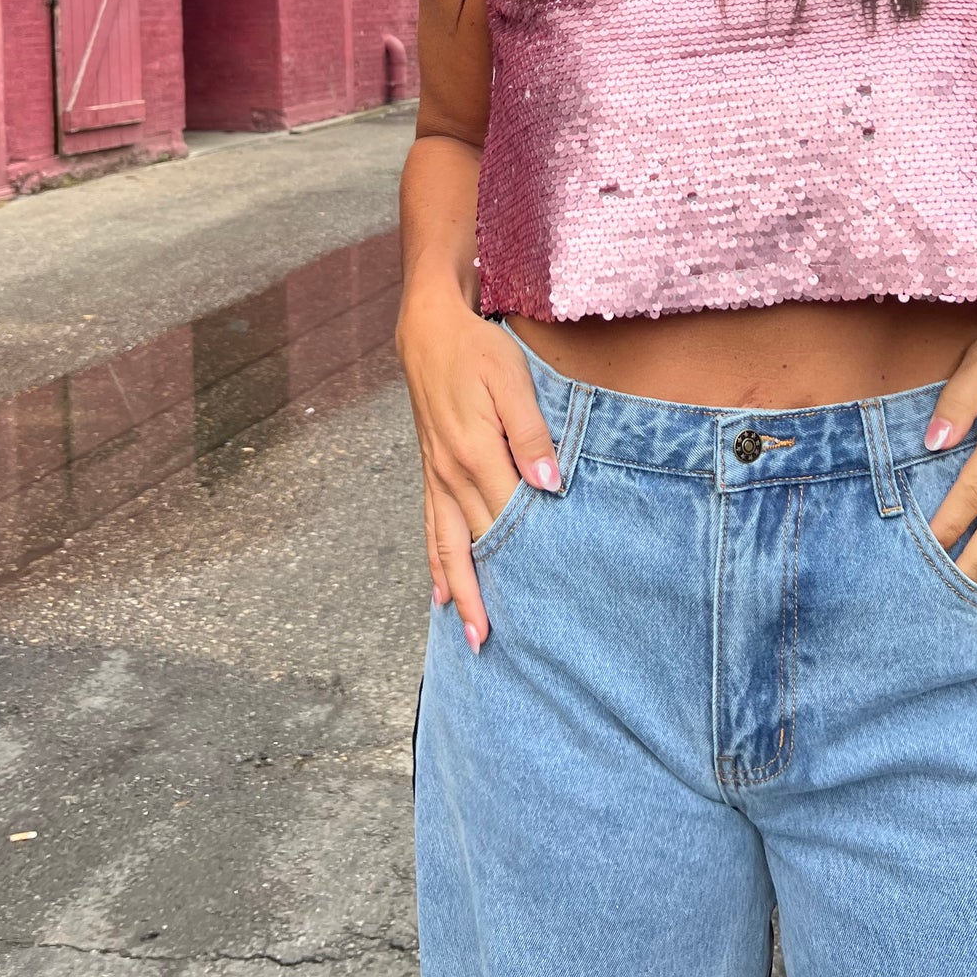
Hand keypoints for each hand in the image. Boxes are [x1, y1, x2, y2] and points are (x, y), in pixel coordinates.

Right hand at [395, 299, 559, 651]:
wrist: (427, 331)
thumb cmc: (476, 350)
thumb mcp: (511, 379)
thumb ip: (532, 432)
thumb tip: (549, 483)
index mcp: (477, 453)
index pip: (509, 517)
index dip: (528, 559)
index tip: (546, 600)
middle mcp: (452, 474)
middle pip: (476, 545)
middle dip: (489, 595)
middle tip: (506, 645)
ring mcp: (437, 476)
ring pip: (447, 546)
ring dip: (461, 592)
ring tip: (473, 634)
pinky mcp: (430, 472)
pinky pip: (430, 528)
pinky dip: (436, 563)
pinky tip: (441, 592)